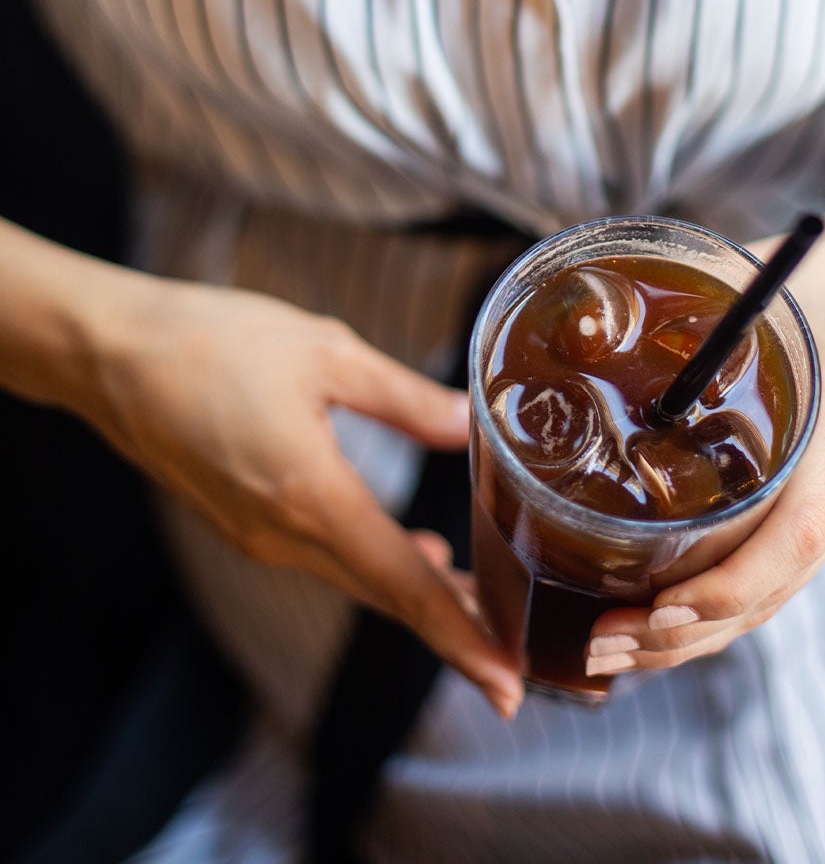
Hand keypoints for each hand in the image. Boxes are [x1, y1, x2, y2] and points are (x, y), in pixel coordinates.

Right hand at [77, 276, 523, 716]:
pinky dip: (379, 567)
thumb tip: (472, 425)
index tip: (505, 685)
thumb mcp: (326, 352)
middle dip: (456, 630)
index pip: (404, 587)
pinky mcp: (245, 524)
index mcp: (310, 497)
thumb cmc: (210, 342)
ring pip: (359, 580)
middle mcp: (282, 536)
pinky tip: (418, 554)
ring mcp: (258, 537)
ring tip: (484, 603)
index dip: (462, 637)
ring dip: (421, 597)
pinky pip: (327, 559)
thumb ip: (406, 398)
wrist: (108, 355)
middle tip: (514, 661)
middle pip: (388, 597)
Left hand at [585, 232, 824, 677]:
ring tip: (614, 652)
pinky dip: (717, 610)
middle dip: (684, 632)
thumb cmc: (812, 283)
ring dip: (693, 635)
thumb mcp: (752, 283)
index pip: (797, 531)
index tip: (657, 611)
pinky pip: (776, 576)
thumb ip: (686, 313)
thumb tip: (588, 329)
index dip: (728, 584)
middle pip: (775, 587)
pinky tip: (661, 624)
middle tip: (600, 647)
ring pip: (773, 595)